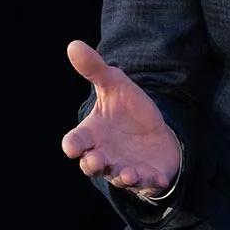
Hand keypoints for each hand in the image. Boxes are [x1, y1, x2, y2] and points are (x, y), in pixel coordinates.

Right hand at [59, 40, 181, 194]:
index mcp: (92, 135)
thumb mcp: (115, 85)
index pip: (75, 143)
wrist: (157, 129)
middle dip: (92, 164)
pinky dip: (150, 183)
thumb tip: (73, 44)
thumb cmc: (128, 109)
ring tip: (128, 173)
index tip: (74, 145)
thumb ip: (95, 69)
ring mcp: (124, 168)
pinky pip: (147, 184)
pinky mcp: (148, 176)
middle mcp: (104, 156)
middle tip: (96, 160)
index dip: (72, 145)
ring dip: (123, 177)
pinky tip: (156, 178)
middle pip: (91, 166)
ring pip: (118, 178)